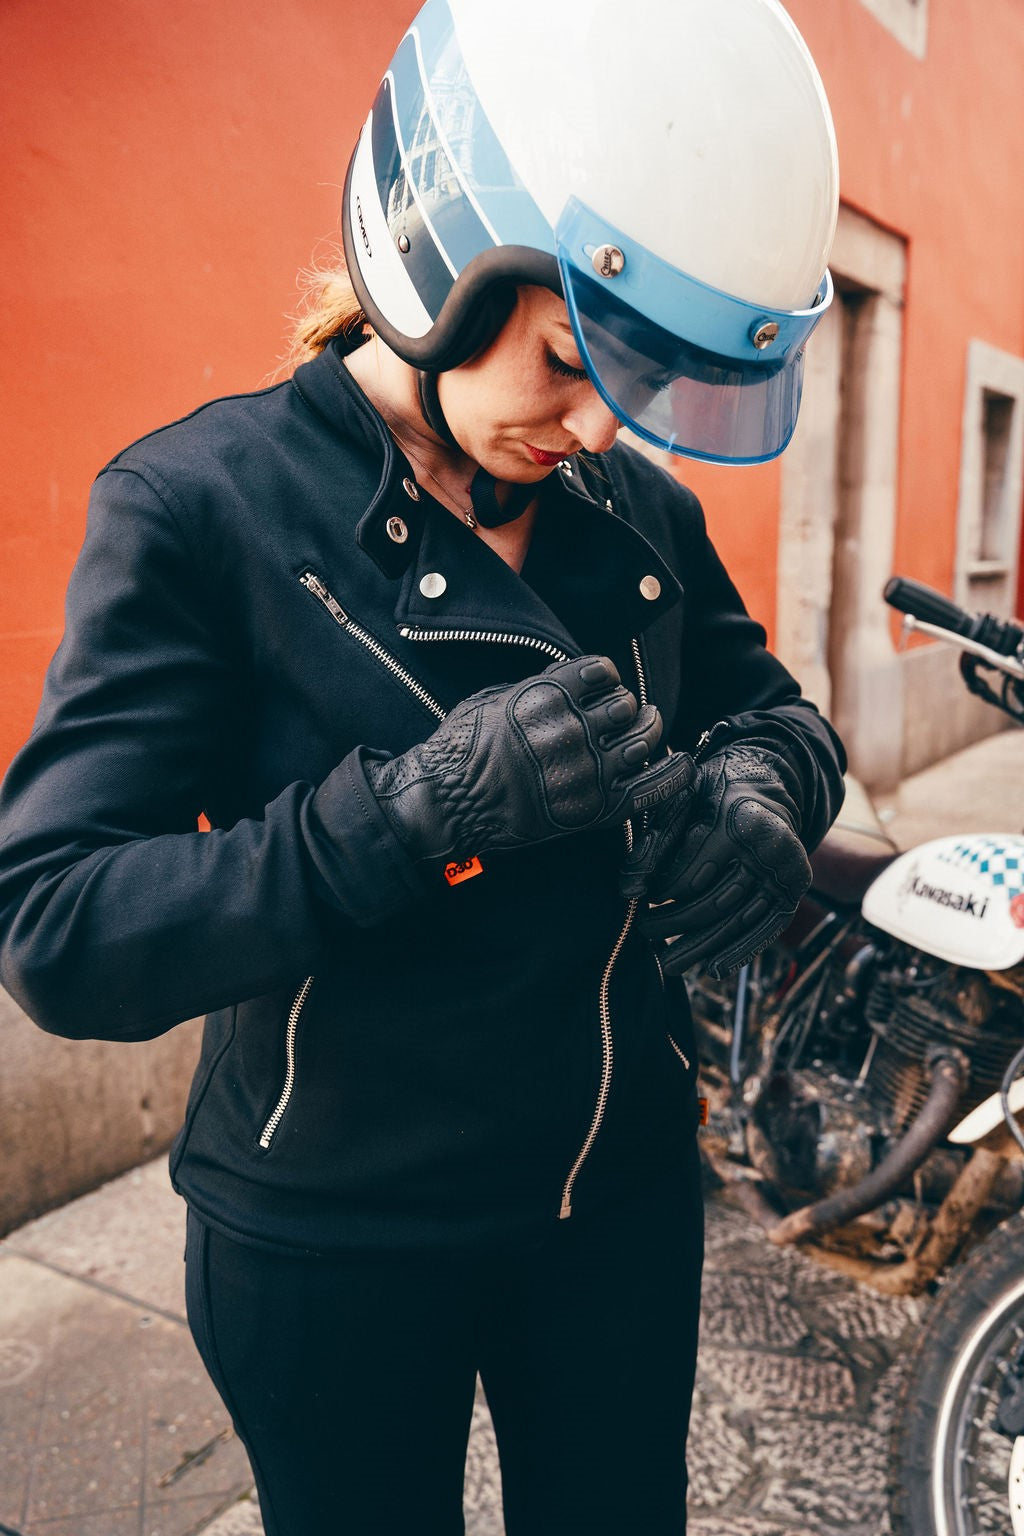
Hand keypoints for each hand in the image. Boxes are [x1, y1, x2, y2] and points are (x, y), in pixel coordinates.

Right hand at [365, 655, 690, 862]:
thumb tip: (572, 678)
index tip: (602, 685)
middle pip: (625, 705)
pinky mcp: (595, 806)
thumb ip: (538, 686)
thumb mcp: (494, 696)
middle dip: (624, 706)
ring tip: (647, 727)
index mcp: (548, 695)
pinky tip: (683, 765)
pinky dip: (673, 774)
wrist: (450, 802)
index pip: (603, 672)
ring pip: (643, 738)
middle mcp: (573, 728)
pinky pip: (650, 787)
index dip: (606, 677)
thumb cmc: (463, 747)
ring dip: (647, 730)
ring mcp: (587, 769)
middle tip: (619, 714)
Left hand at [621, 741, 811, 976]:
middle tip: (644, 931)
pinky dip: (740, 951)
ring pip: (737, 922)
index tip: (640, 898)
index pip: (692, 874)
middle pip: (715, 903)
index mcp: (739, 820)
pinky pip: (766, 929)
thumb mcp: (679, 802)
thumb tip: (628, 890)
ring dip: (701, 948)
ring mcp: (787, 872)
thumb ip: (654, 841)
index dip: (662, 893)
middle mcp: (770, 849)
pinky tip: (714, 968)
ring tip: (668, 963)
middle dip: (674, 923)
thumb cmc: (711, 793)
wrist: (764, 785)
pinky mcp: (795, 890)